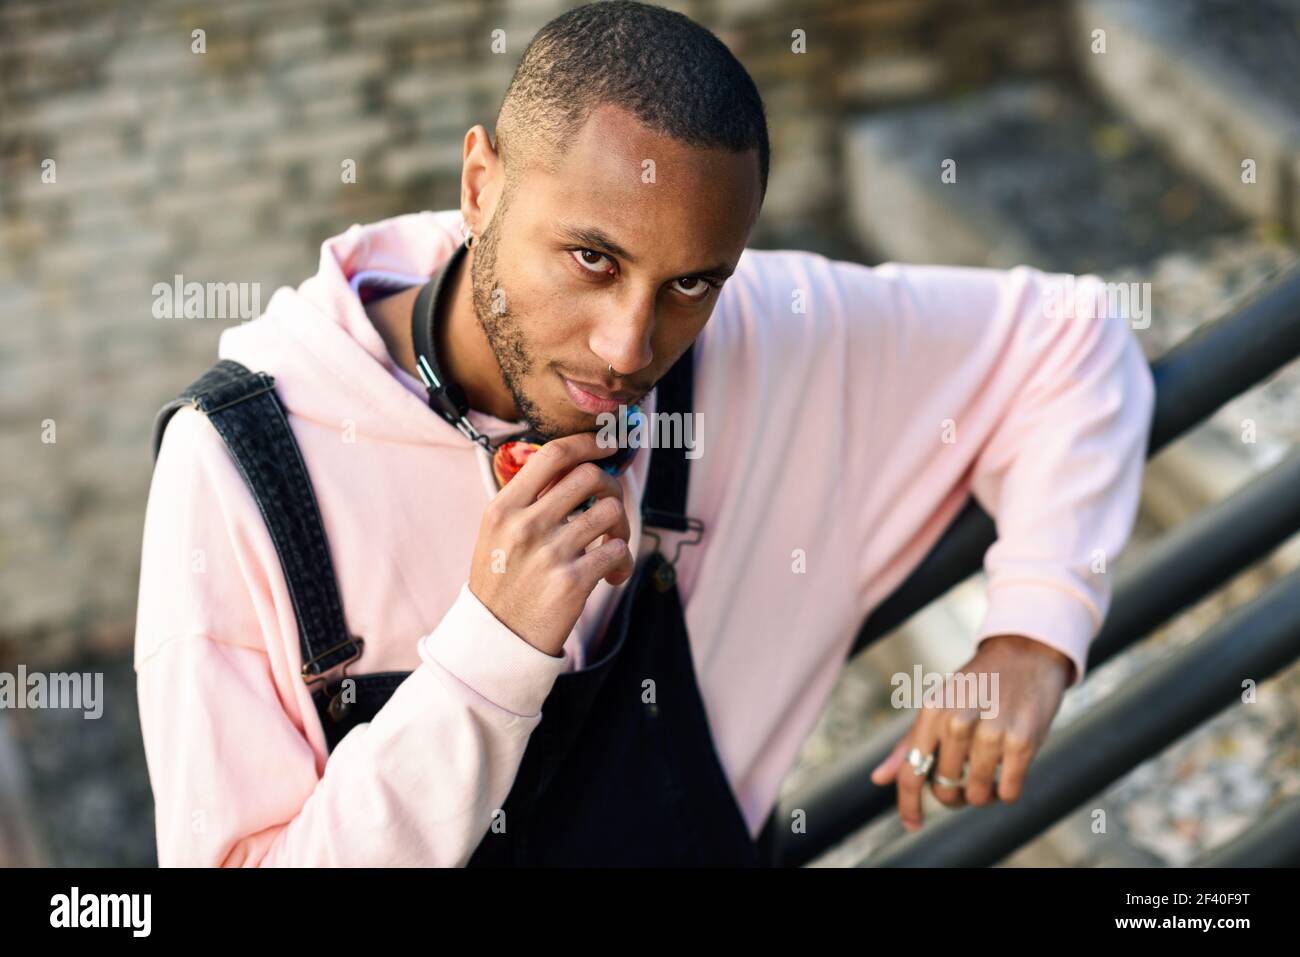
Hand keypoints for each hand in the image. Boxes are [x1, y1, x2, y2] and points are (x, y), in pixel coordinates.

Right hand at [468, 431, 633, 656]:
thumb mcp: (496, 533)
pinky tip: (612, 575)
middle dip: (612, 487)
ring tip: (611, 545)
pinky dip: (623, 562)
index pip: (553, 455)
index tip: (610, 443)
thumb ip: (528, 500)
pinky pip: (617, 551)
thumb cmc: (503, 581)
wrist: (497, 640)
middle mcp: (524, 526)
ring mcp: (549, 553)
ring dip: (621, 528)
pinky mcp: (571, 582)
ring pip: (611, 512)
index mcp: (504, 508)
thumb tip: (576, 465)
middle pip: (590, 476)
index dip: (589, 442)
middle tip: (610, 509)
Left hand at [869, 634, 1073, 830]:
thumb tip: (879, 779)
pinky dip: (1007, 791)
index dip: (908, 805)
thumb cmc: (977, 685)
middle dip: (954, 793)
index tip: (912, 825)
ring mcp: (991, 732)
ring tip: (988, 772)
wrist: (1027, 654)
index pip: (911, 772)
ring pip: (978, 795)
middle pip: (945, 788)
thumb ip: (909, 744)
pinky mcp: (1022, 741)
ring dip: (983, 793)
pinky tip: (1008, 773)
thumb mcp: (938, 706)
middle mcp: (957, 721)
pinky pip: (1009, 792)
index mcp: (931, 712)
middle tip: (965, 779)